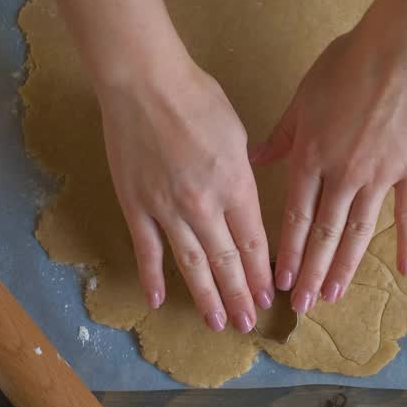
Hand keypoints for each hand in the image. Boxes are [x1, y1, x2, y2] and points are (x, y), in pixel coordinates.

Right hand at [97, 56, 272, 331]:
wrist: (144, 82)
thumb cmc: (196, 96)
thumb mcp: (236, 132)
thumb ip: (243, 170)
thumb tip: (246, 193)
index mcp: (236, 185)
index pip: (254, 242)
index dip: (263, 273)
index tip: (270, 296)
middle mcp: (204, 205)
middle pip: (227, 262)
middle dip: (240, 296)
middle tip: (247, 324)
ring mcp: (167, 209)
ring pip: (192, 264)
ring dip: (207, 297)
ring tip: (216, 323)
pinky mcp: (135, 205)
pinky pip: (146, 249)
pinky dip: (152, 276)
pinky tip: (158, 300)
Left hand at [253, 29, 406, 312]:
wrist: (398, 50)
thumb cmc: (347, 65)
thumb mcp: (303, 97)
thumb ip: (282, 135)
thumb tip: (256, 160)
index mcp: (311, 157)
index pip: (295, 217)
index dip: (287, 252)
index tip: (280, 281)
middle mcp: (341, 176)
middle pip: (323, 235)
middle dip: (311, 274)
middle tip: (302, 306)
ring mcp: (378, 177)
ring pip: (358, 232)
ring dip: (345, 267)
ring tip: (335, 296)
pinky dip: (406, 243)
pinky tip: (403, 271)